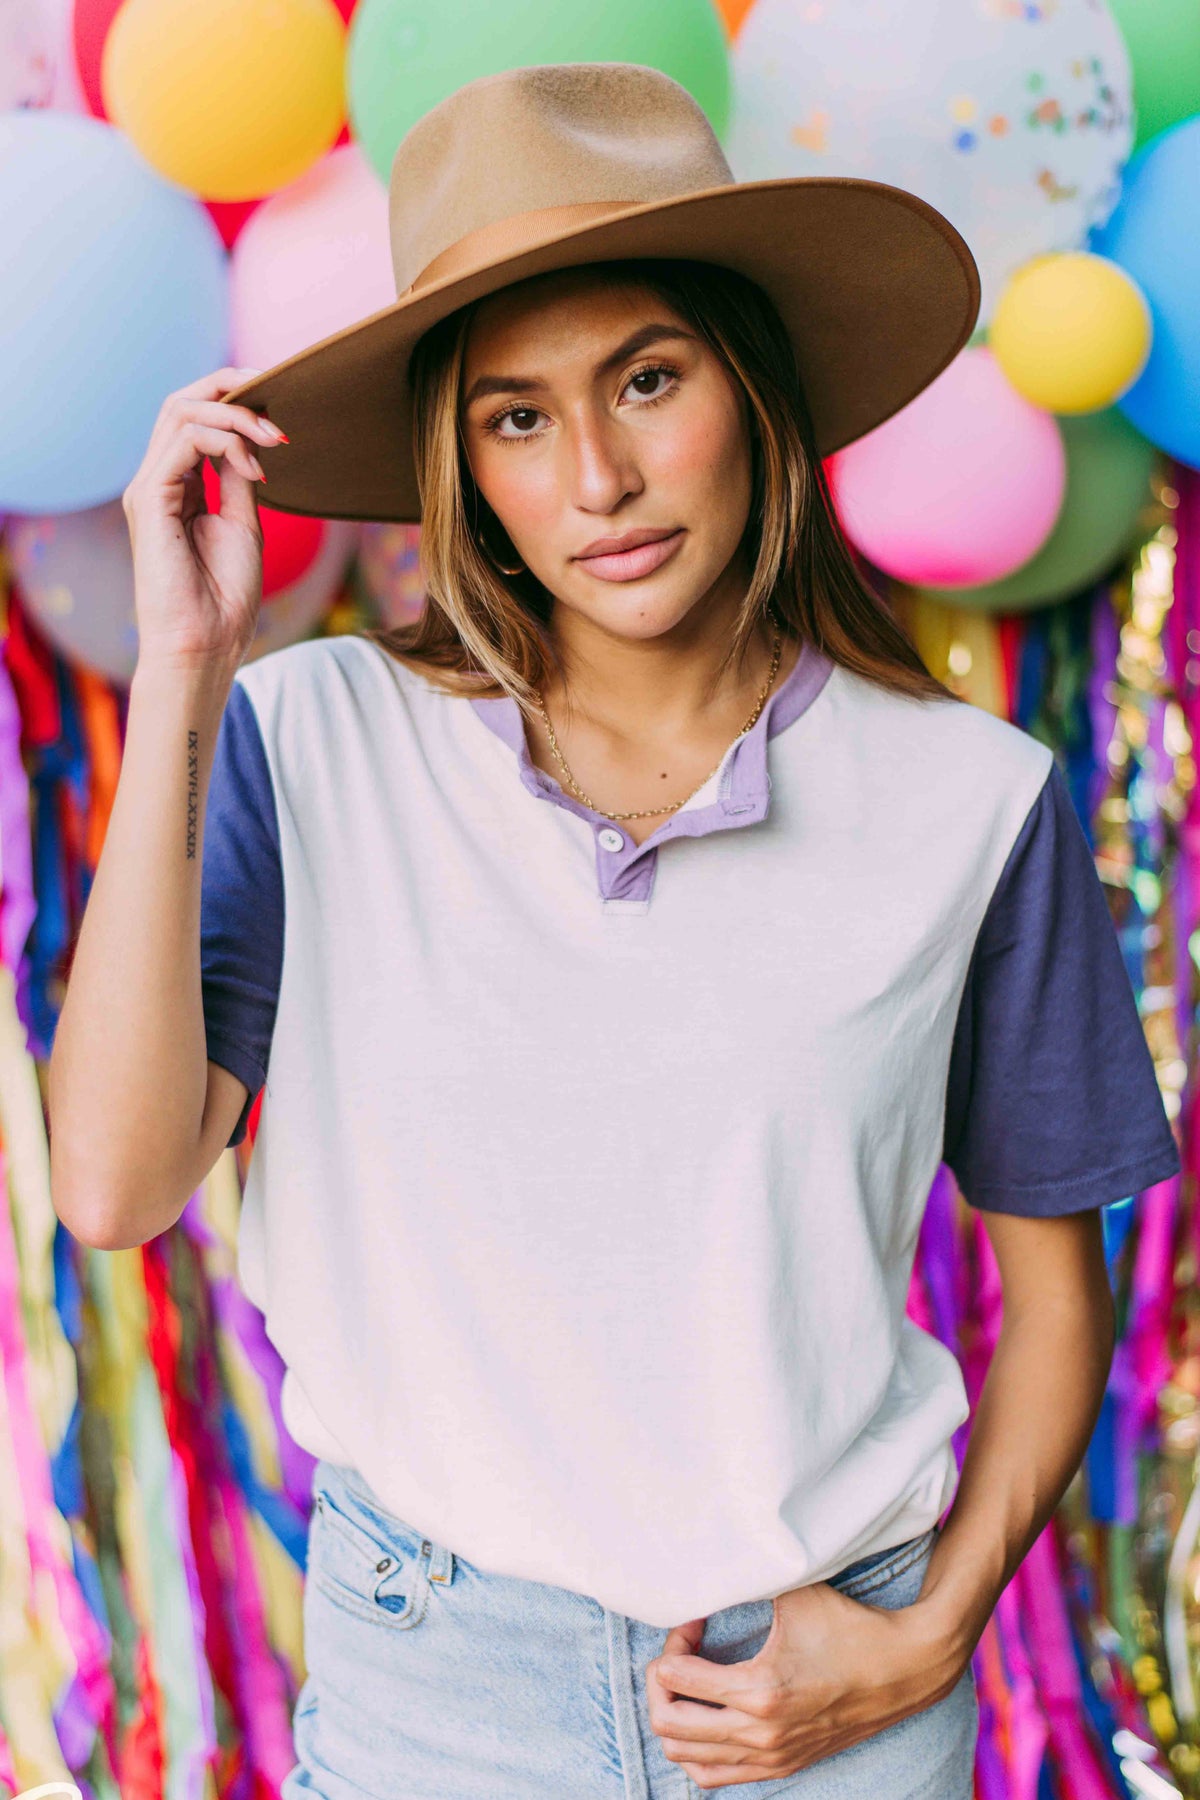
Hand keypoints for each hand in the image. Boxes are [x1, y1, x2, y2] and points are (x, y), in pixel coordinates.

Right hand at [122, 366, 285, 675]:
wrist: (204, 645)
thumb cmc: (223, 597)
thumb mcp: (242, 523)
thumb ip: (238, 479)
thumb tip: (250, 440)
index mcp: (177, 486)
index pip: (194, 417)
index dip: (234, 398)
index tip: (279, 406)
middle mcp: (157, 480)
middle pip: (181, 402)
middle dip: (232, 389)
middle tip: (278, 410)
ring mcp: (149, 488)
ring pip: (181, 411)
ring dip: (236, 415)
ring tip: (274, 440)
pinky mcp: (148, 500)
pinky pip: (183, 442)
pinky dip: (225, 441)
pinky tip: (255, 468)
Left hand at [644, 1577, 967, 1788]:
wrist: (903, 1669)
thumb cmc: (847, 1625)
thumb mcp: (793, 1594)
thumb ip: (747, 1582)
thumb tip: (706, 1572)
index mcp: (759, 1690)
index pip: (675, 1678)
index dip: (672, 1643)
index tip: (694, 1621)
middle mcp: (760, 1733)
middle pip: (667, 1724)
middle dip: (660, 1683)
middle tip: (681, 1653)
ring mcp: (770, 1757)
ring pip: (685, 1757)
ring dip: (674, 1717)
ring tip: (690, 1683)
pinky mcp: (781, 1766)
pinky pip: (713, 1776)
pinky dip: (695, 1749)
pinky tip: (707, 1714)